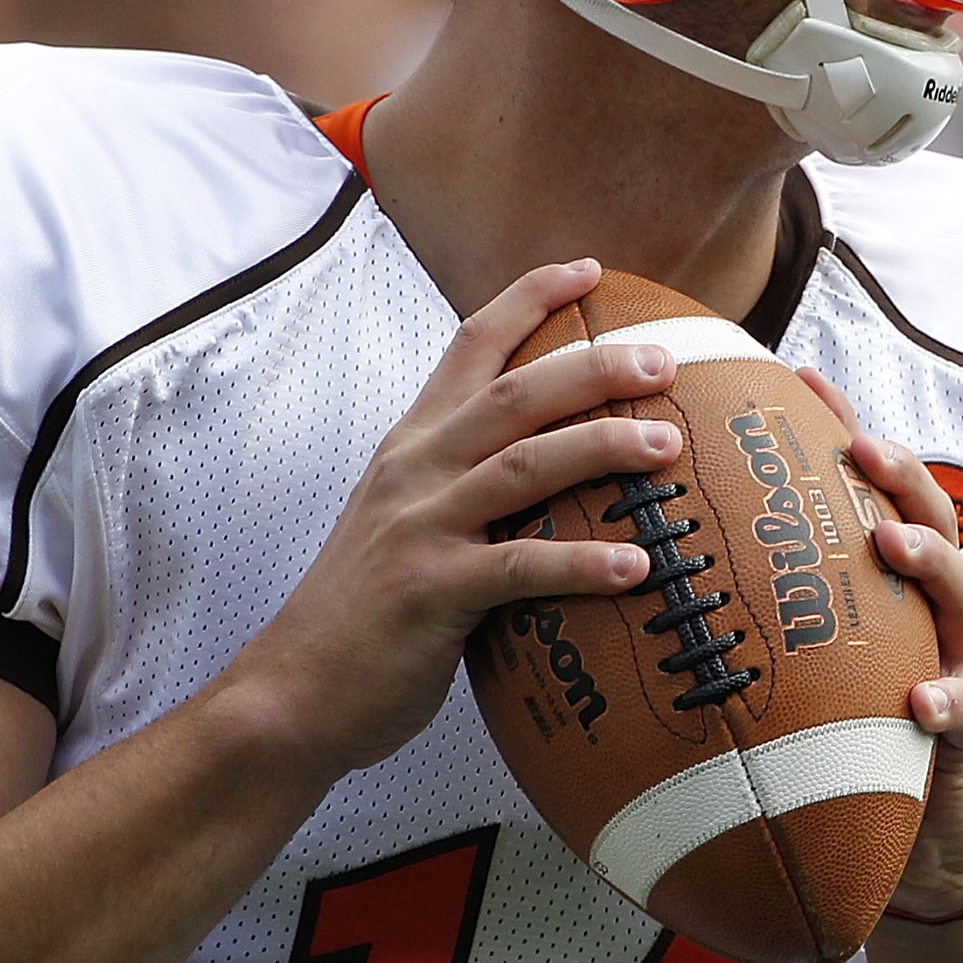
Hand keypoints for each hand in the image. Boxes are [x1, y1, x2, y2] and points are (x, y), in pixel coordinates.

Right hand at [225, 260, 686, 776]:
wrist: (291, 693)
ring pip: (525, 466)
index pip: (469, 344)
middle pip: (514, 393)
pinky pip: (519, 568)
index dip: (529, 298)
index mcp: (412, 445)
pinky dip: (581, 563)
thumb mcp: (407, 522)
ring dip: (603, 447)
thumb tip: (559, 472)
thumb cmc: (365, 614)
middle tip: (665, 360)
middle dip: (594, 367)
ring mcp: (419, 528)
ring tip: (671, 446)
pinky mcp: (430, 592)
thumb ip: (467, 486)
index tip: (590, 269)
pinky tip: (636, 566)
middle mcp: (414, 471)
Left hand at [798, 371, 962, 916]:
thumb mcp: (801, 672)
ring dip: (928, 560)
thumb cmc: (845, 747)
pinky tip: (920, 699)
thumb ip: (756, 621)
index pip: (872, 492)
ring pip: (960, 596)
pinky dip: (947, 700)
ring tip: (891, 542)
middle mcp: (931, 614)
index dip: (844, 427)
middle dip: (900, 474)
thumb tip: (646, 575)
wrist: (917, 850)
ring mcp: (959, 666)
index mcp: (887, 589)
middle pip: (932, 518)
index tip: (798, 374)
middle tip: (858, 446)